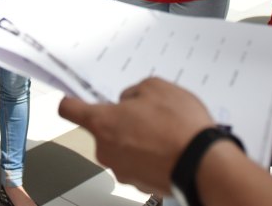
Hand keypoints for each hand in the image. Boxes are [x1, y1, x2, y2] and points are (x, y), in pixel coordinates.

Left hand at [59, 78, 214, 194]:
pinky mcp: (138, 184)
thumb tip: (130, 101)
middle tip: (146, 114)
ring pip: (122, 146)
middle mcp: (106, 150)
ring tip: (164, 132)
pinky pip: (137, 162)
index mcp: (103, 123)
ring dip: (137, 138)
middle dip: (121, 120)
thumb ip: (134, 91)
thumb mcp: (156, 87)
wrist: (202, 164)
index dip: (70, 102)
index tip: (69, 100)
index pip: (69, 110)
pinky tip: (167, 148)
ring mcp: (122, 170)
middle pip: (103, 129)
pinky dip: (148, 155)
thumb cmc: (180, 127)